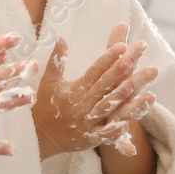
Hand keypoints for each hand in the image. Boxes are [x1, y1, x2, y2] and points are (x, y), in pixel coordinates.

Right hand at [30, 22, 158, 159]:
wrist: (37, 135)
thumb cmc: (44, 105)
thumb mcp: (49, 80)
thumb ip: (58, 59)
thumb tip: (61, 37)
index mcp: (76, 88)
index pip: (95, 70)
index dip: (107, 58)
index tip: (121, 46)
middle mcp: (83, 103)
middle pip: (104, 85)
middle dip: (119, 71)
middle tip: (133, 58)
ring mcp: (87, 121)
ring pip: (108, 107)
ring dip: (123, 97)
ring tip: (137, 85)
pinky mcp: (90, 137)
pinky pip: (103, 134)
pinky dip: (113, 132)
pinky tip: (126, 125)